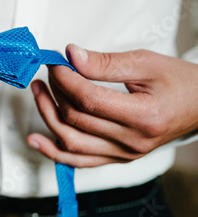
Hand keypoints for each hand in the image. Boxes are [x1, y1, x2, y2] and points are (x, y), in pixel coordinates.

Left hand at [27, 44, 197, 167]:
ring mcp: (124, 154)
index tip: (56, 62)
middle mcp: (132, 142)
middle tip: (49, 71)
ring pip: (72, 142)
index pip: (89, 100)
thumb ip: (106, 62)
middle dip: (55, 91)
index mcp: (144, 117)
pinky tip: (36, 140)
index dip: (66, 79)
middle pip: (77, 119)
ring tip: (38, 92)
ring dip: (47, 116)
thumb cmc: (180, 83)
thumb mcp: (147, 63)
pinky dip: (55, 152)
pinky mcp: (117, 158)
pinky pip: (80, 161)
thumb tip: (71, 55)